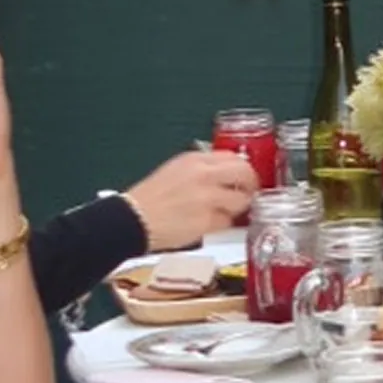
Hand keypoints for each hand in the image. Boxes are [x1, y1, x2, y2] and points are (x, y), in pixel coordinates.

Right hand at [123, 149, 258, 249]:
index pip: (233, 157)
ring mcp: (207, 197)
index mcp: (194, 159)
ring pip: (241, 200)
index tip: (244, 178)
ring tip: (224, 213)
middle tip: (247, 194)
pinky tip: (209, 224)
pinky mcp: (207, 220)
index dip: (243, 169)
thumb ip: (202, 169)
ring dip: (237, 208)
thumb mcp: (175, 171)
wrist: (132, 219)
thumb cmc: (150, 199)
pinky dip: (222, 225)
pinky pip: (227, 222)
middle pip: (245, 173)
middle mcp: (204, 174)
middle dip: (250, 185)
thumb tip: (225, 174)